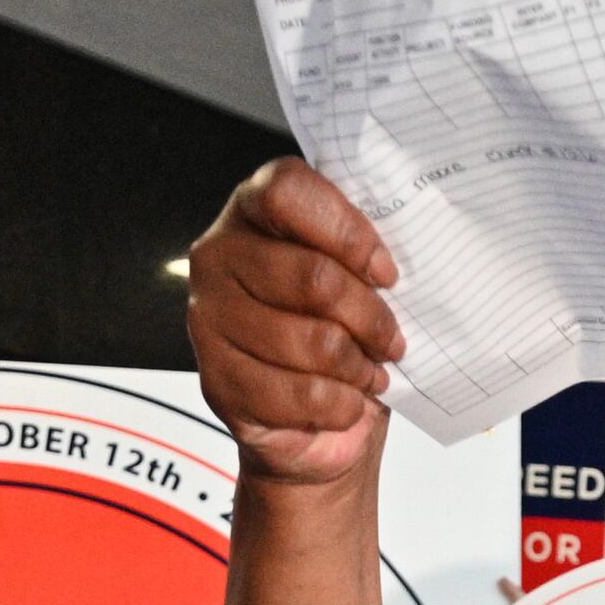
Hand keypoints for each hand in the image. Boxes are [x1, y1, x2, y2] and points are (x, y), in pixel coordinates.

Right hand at [186, 160, 405, 485]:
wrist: (309, 411)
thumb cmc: (338, 328)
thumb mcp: (357, 275)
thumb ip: (365, 254)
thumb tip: (395, 270)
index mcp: (253, 208)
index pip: (288, 193)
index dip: (347, 234)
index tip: (387, 274)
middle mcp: (220, 255)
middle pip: (311, 276)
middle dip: (369, 318)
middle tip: (393, 342)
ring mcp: (209, 317)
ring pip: (308, 340)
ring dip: (357, 366)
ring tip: (372, 374)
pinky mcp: (217, 380)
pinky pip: (294, 394)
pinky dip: (337, 405)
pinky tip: (348, 402)